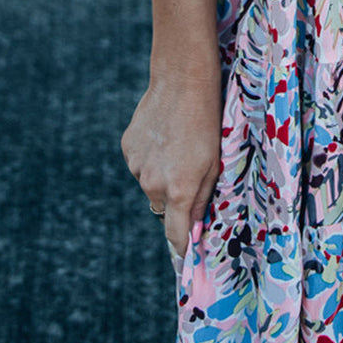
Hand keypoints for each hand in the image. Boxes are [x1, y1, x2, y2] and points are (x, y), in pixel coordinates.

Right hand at [120, 73, 222, 260]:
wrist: (182, 82)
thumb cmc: (208, 123)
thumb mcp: (215, 163)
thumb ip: (203, 200)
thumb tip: (194, 230)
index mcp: (179, 191)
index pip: (175, 236)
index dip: (182, 248)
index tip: (185, 260)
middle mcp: (153, 184)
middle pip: (164, 206)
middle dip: (176, 198)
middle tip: (190, 171)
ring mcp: (137, 166)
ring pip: (151, 184)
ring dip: (162, 174)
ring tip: (177, 145)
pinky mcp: (127, 149)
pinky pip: (140, 163)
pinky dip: (150, 157)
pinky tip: (163, 135)